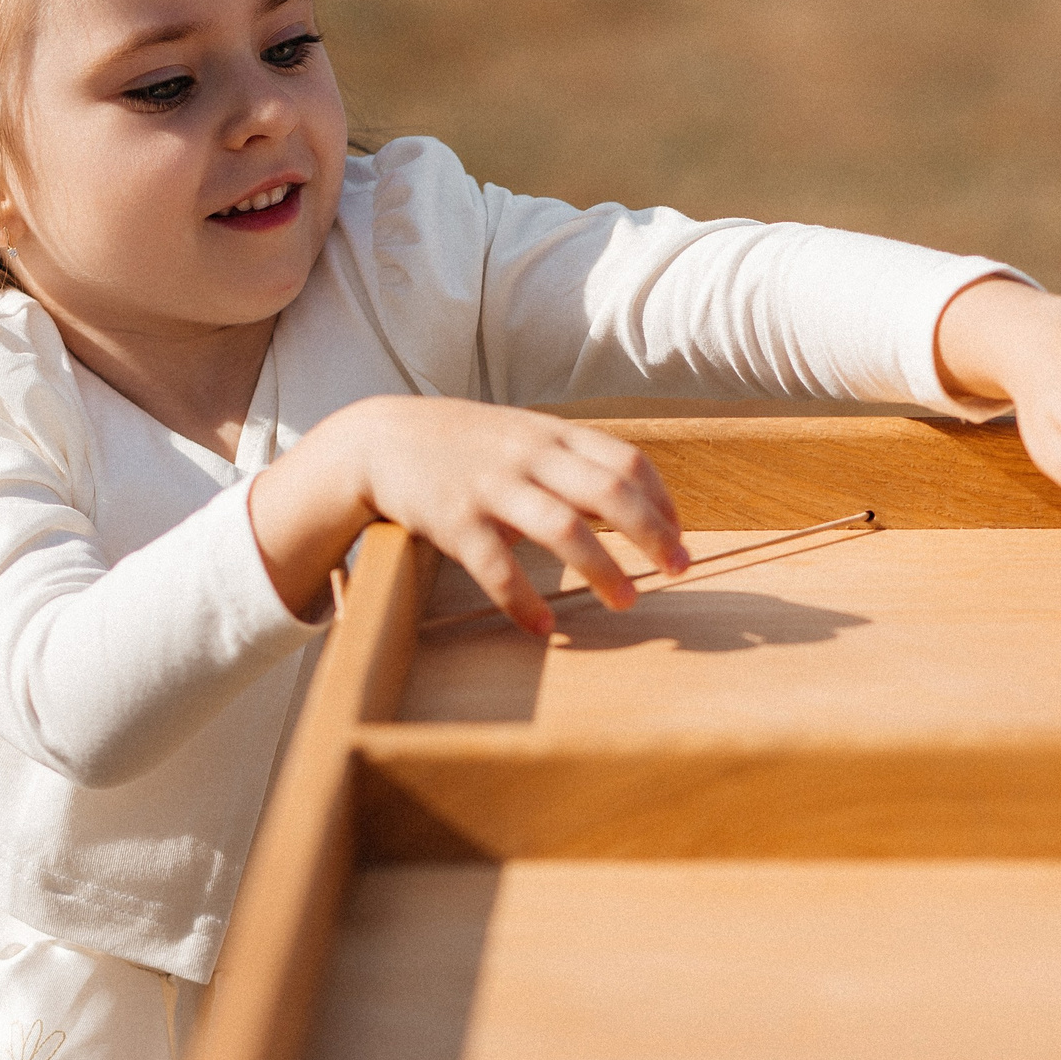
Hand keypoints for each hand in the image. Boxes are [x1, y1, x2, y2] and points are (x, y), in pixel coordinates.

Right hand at [247, 396, 689, 633]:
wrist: (380, 438)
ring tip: (627, 603)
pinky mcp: (455, 520)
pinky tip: (544, 626)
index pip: (627, 461)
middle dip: (652, 534)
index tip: (680, 537)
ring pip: (563, 528)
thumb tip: (636, 500)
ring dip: (603, 569)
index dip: (662, 501)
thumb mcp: (524, 433)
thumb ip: (573, 459)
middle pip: (609, 492)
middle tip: (679, 570)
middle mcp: (529, 455)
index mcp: (553, 433)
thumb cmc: (467, 444)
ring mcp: (492, 486)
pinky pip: (497, 566)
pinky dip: (523, 600)